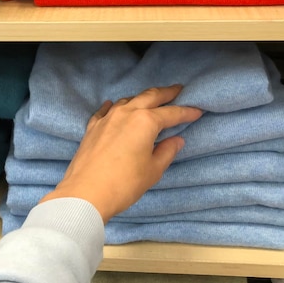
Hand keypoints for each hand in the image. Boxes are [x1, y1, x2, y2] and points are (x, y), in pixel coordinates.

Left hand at [39, 85, 202, 222]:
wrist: (86, 193)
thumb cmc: (124, 184)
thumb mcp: (153, 170)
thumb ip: (166, 152)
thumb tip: (176, 140)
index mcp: (145, 121)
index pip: (171, 113)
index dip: (186, 112)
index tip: (198, 110)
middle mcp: (126, 113)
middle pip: (149, 97)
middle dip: (166, 93)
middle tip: (178, 89)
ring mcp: (107, 118)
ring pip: (127, 100)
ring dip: (141, 98)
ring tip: (150, 100)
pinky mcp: (92, 127)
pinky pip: (106, 110)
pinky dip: (114, 106)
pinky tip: (114, 105)